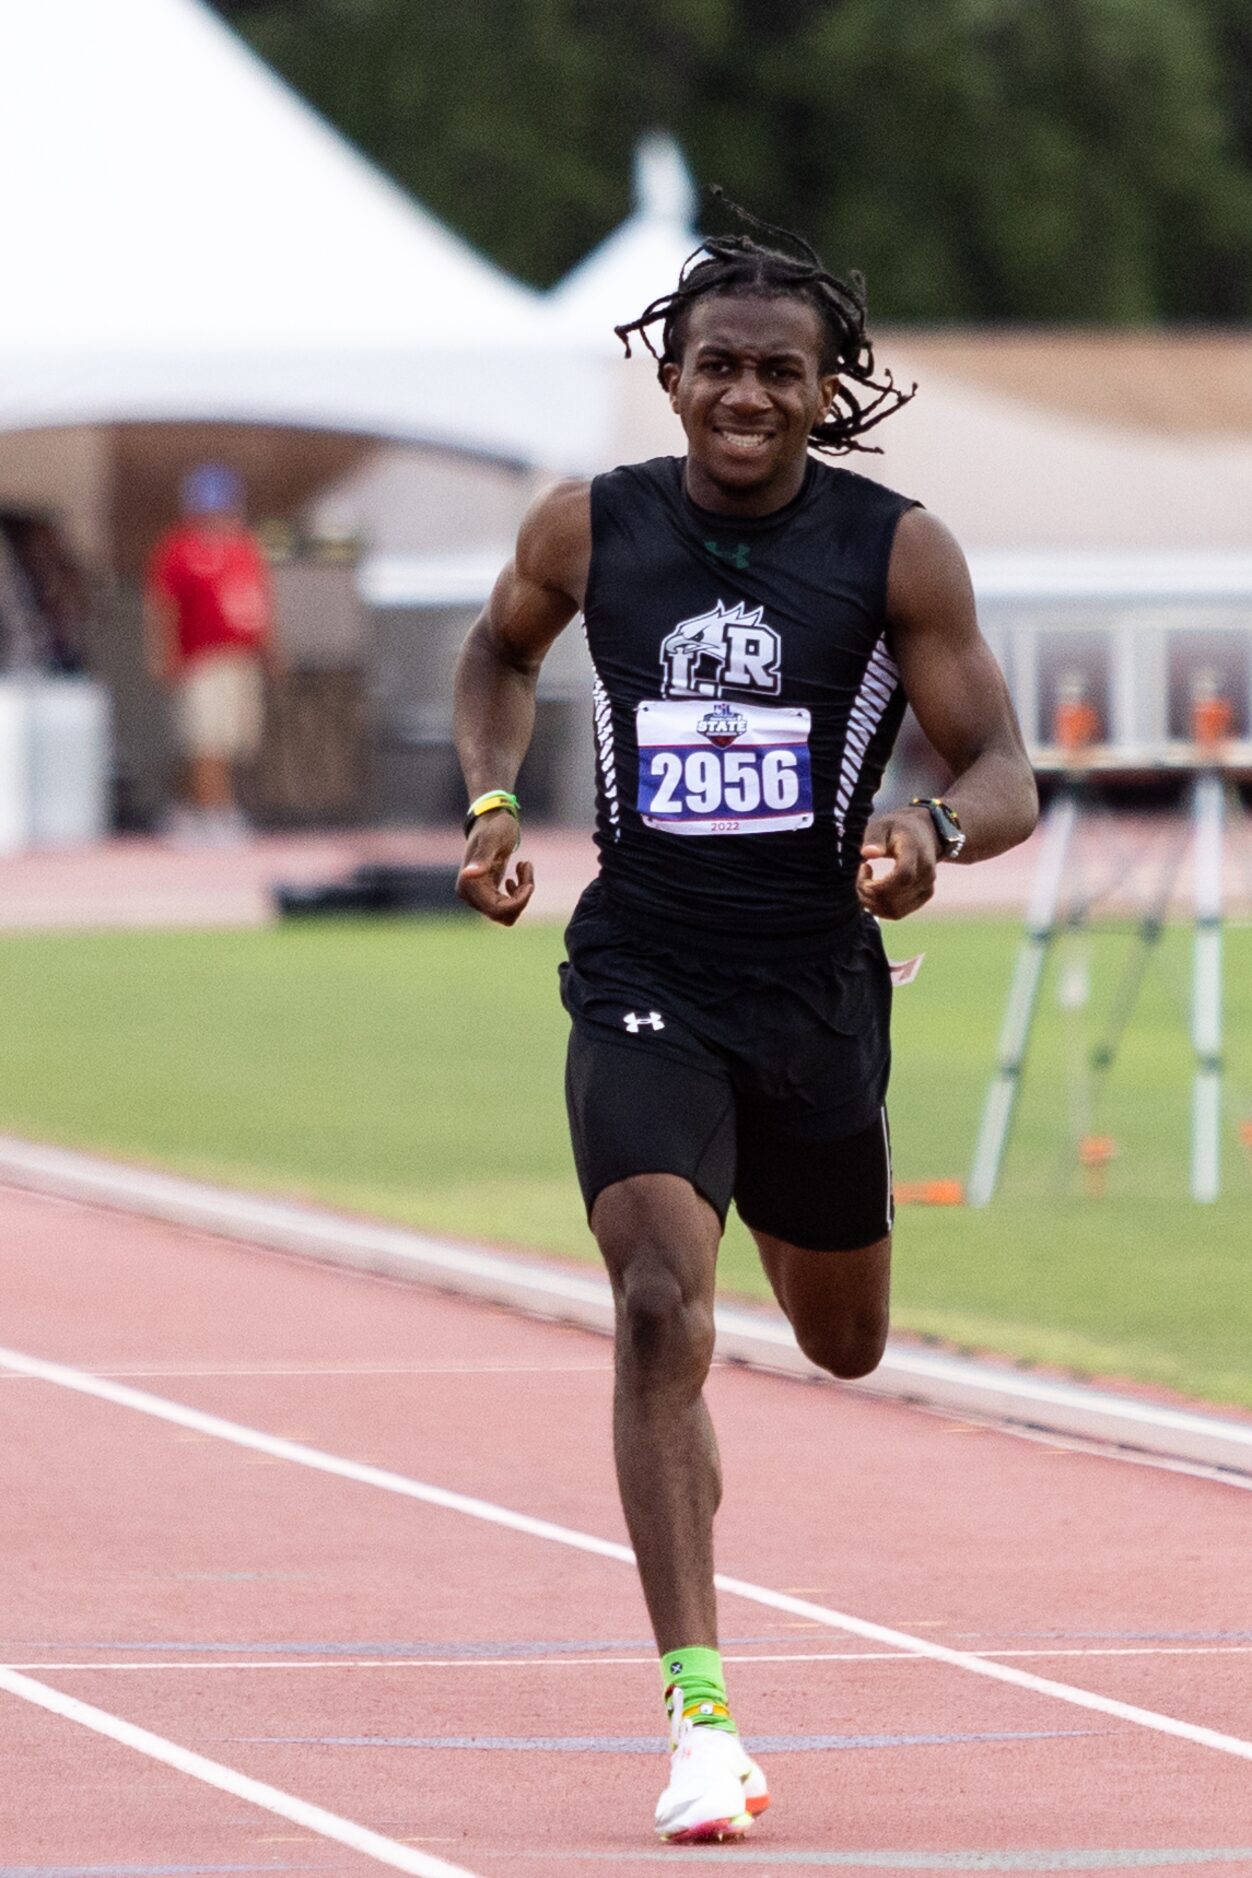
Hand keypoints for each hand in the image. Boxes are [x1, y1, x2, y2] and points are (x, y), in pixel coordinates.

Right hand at [456, 810, 533, 924]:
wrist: (492, 817)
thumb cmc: (494, 825)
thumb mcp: (492, 839)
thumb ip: (482, 858)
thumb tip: (469, 875)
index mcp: (468, 884)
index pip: (496, 910)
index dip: (517, 902)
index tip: (530, 884)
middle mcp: (469, 894)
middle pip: (502, 914)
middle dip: (520, 896)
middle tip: (527, 870)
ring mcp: (477, 895)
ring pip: (507, 912)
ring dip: (521, 894)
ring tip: (524, 868)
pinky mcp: (487, 892)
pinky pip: (508, 905)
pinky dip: (518, 891)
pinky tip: (520, 870)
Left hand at [857, 807, 939, 919]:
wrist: (924, 832)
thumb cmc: (897, 828)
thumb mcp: (882, 825)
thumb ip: (874, 838)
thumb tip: (867, 853)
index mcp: (915, 852)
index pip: (903, 877)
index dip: (879, 882)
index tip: (864, 867)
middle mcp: (926, 872)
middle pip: (895, 898)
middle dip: (868, 894)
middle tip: (859, 879)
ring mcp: (927, 886)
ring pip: (895, 910)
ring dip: (872, 904)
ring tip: (864, 885)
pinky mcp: (924, 895)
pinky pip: (899, 912)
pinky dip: (880, 908)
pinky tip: (874, 892)